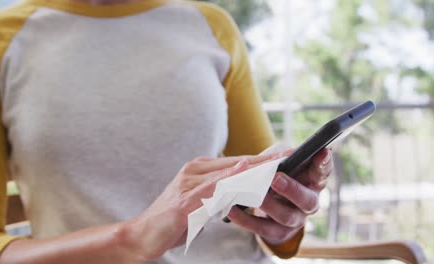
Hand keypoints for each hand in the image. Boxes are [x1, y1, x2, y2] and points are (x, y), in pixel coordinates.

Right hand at [119, 154, 277, 261]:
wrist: (143, 234)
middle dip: (265, 160)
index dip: (262, 158)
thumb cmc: (173, 219)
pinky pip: (214, 190)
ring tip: (278, 166)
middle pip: (236, 163)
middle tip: (290, 155)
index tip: (285, 154)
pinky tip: (246, 177)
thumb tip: (245, 189)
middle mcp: (194, 171)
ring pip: (229, 174)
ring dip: (255, 169)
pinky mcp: (185, 201)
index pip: (237, 162)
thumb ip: (220, 192)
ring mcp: (189, 184)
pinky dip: (232, 182)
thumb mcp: (201, 201)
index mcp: (199, 169)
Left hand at [226, 148, 333, 244]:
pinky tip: (232, 210)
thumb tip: (286, 153)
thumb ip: (285, 158)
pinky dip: (246, 220)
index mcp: (313, 182)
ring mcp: (296, 220)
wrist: (273, 204)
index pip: (322, 172)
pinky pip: (263, 229)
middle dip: (291, 189)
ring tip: (253, 195)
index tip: (322, 152)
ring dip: (269, 205)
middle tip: (275, 178)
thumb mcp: (284, 164)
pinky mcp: (279, 233)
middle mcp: (309, 202)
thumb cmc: (280, 176)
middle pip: (307, 200)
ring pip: (286, 216)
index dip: (323, 163)